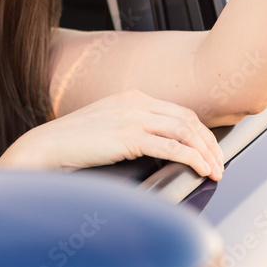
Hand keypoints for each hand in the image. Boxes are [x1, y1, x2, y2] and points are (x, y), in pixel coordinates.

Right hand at [0, 89, 224, 179]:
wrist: (47, 146)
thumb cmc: (73, 142)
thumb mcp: (107, 126)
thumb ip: (130, 128)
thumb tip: (153, 144)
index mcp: (132, 97)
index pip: (178, 111)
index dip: (199, 131)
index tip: (210, 148)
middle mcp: (136, 102)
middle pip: (187, 119)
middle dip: (209, 142)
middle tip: (220, 162)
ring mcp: (132, 117)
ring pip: (183, 131)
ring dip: (205, 152)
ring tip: (215, 170)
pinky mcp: (128, 137)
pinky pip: (170, 147)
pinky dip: (191, 158)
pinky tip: (200, 168)